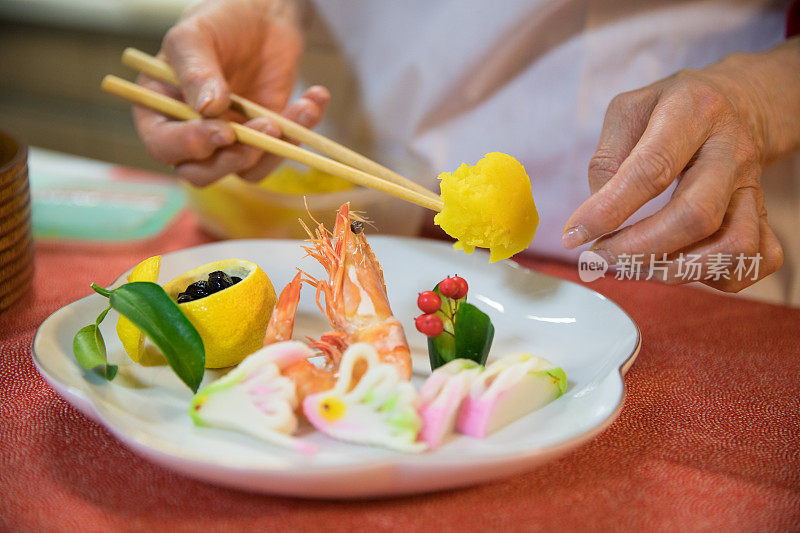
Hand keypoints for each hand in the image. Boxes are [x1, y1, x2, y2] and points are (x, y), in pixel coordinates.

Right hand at [133, 0, 329, 185]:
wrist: (261, 18)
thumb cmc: (218, 21)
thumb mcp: (196, 35)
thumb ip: (195, 69)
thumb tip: (207, 109)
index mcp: (159, 111)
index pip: (164, 146)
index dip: (191, 145)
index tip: (223, 131)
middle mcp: (190, 135)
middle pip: (202, 174)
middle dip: (234, 159)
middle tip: (265, 129)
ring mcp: (229, 142)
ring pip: (247, 170)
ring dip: (277, 147)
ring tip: (300, 107)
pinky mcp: (263, 141)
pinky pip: (280, 154)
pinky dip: (302, 132)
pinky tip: (314, 99)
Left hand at [563, 38, 799, 291]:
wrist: (736, 102)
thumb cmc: (670, 110)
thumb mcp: (628, 111)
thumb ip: (607, 158)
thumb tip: (597, 216)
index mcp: (692, 112)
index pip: (652, 169)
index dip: (609, 210)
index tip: (574, 236)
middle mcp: (731, 150)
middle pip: (696, 216)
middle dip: (640, 249)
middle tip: (600, 257)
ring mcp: (753, 185)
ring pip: (733, 246)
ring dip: (678, 269)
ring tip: (637, 264)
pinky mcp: (763, 212)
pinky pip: (759, 258)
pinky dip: (717, 276)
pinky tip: (679, 265)